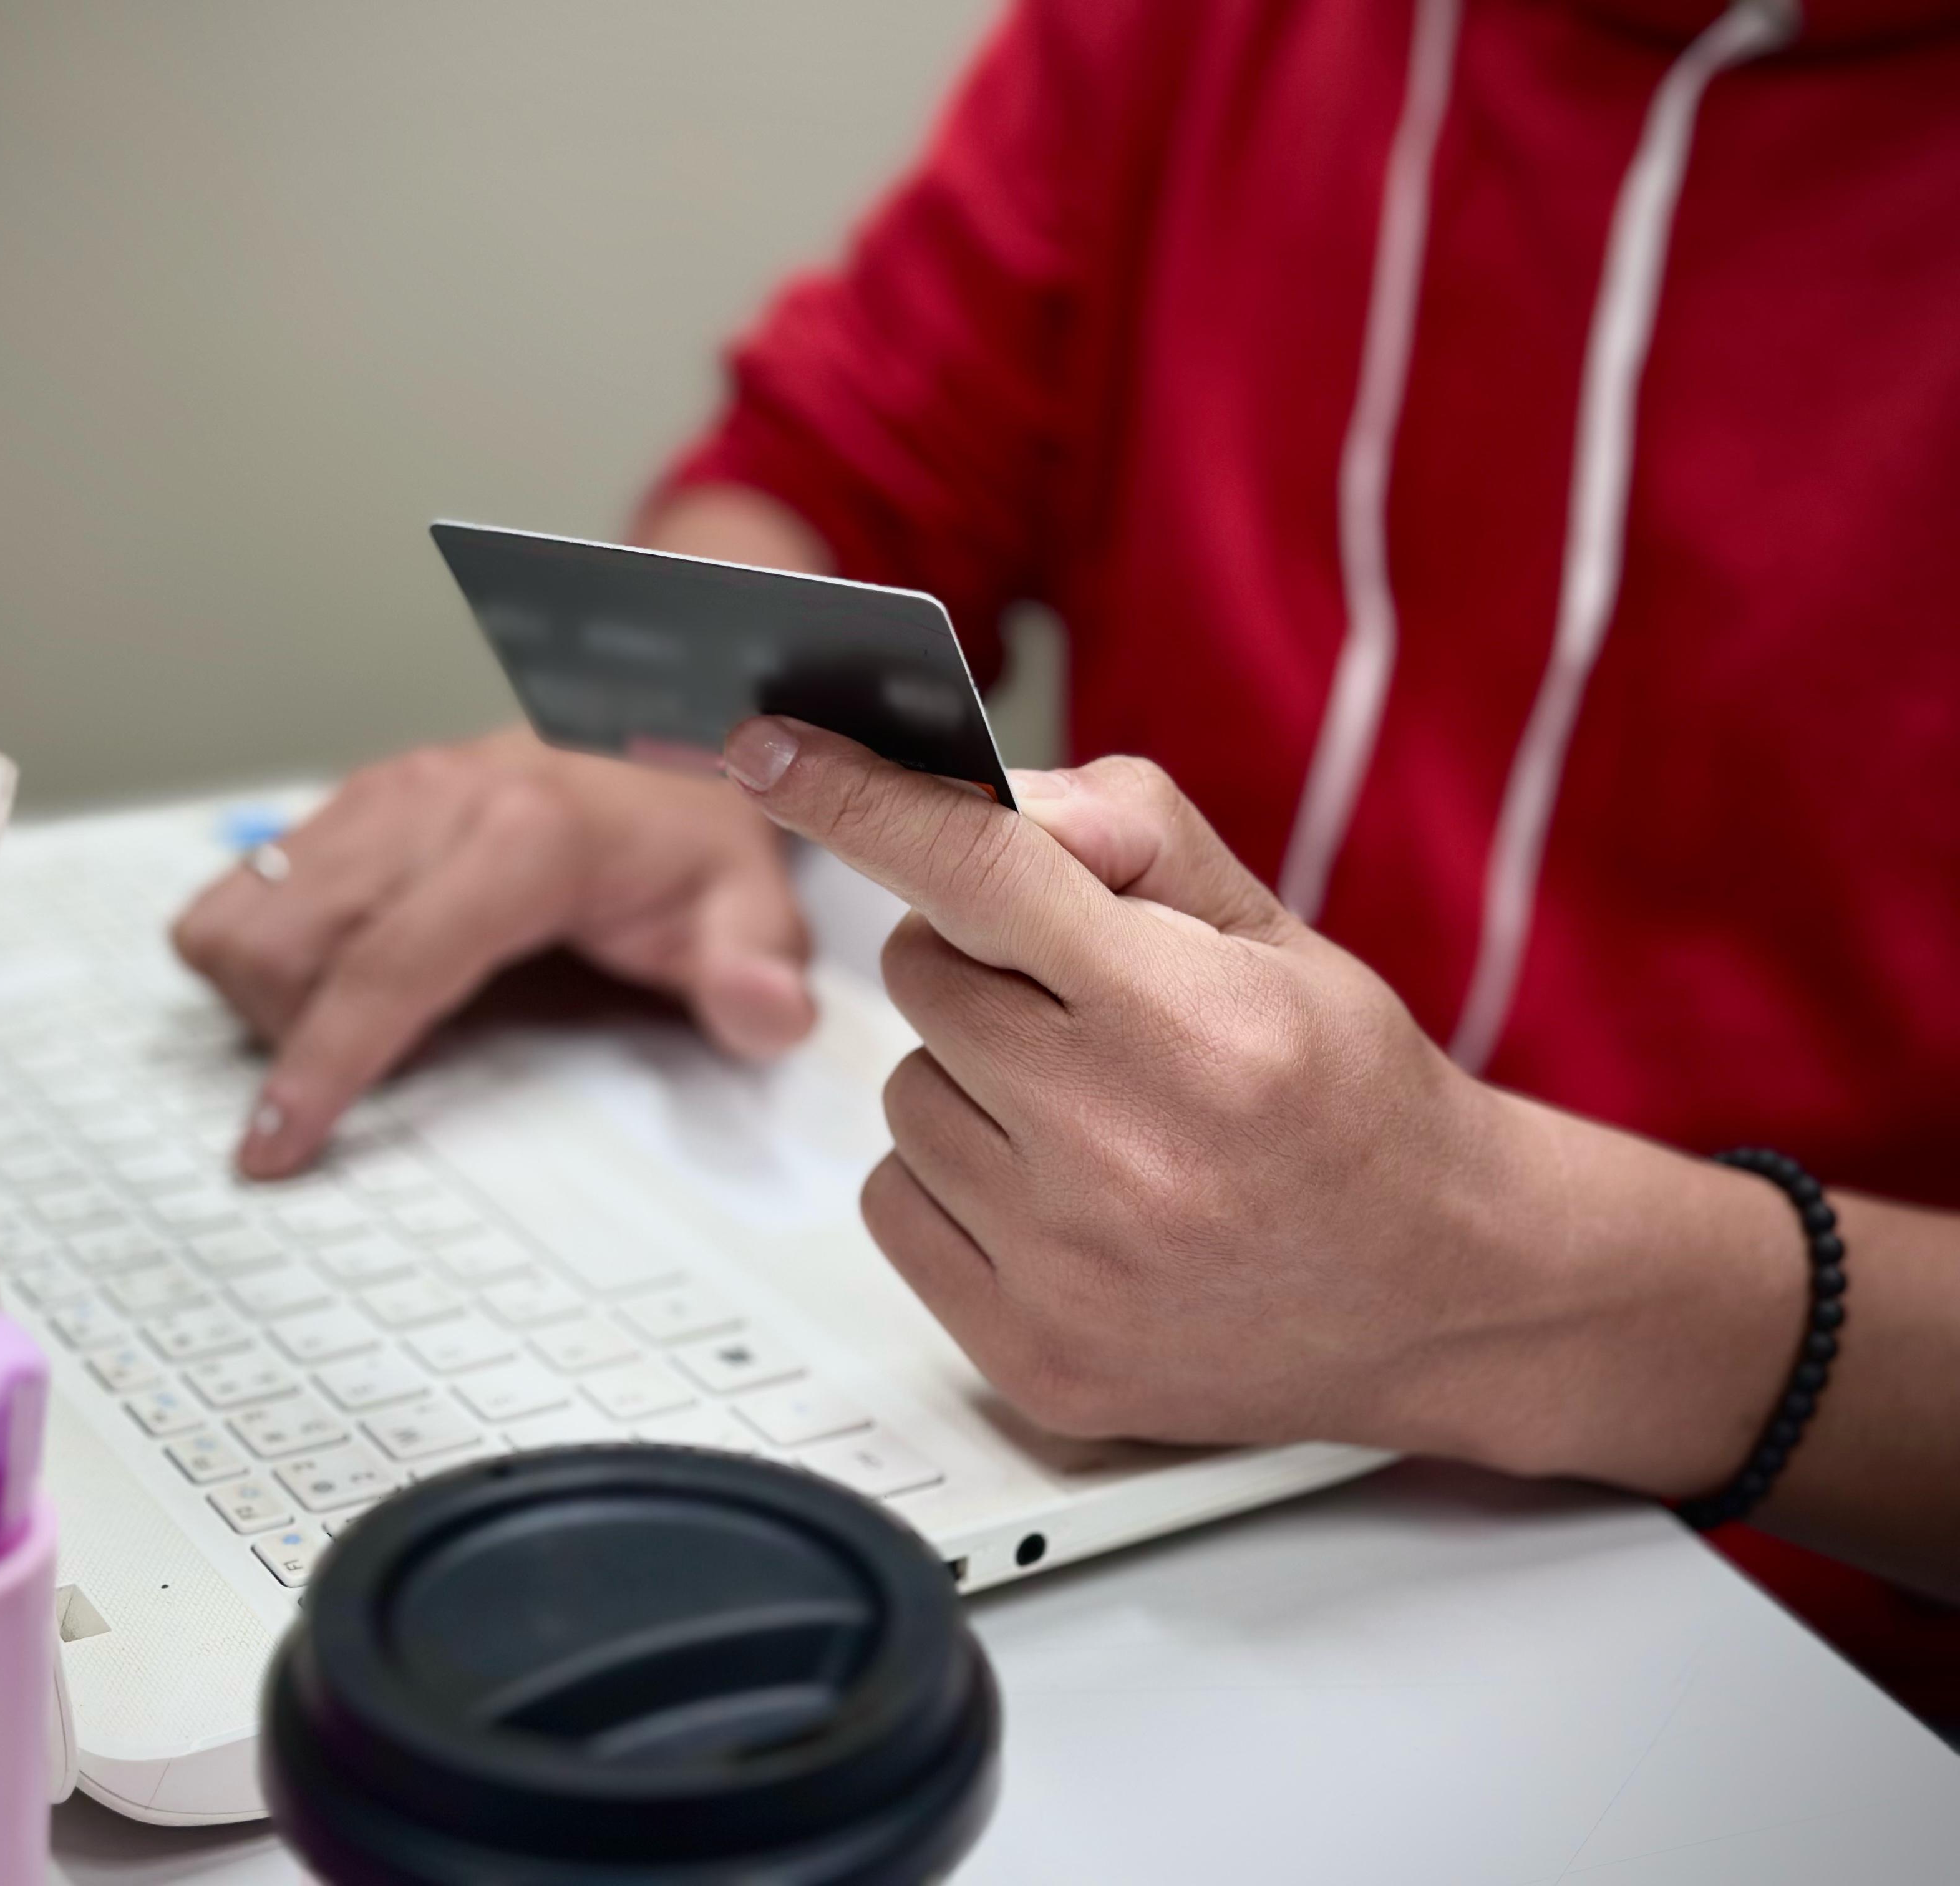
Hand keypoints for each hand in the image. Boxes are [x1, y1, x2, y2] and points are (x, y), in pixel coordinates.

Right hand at [172, 727, 813, 1175]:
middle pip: (285, 946)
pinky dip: (261, 944)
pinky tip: (330, 976)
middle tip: (340, 1089)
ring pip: (242, 910)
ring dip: (263, 994)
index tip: (275, 1147)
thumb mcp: (753, 907)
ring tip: (338, 1032)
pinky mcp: (352, 796)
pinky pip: (247, 879)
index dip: (323, 1065)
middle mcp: (433, 801)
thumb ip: (758, 972)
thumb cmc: (697, 833)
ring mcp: (382, 792)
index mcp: (523, 838)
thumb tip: (763, 1014)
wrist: (669, 729)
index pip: (390, 966)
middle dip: (287, 1039)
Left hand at [721, 716, 1805, 1490]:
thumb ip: (1131, 836)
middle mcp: (1120, 1153)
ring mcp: (1066, 1268)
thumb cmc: (1350, 1096)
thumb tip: (994, 792)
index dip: (860, 797)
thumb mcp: (1272, 932)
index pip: (980, 874)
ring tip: (1095, 1117)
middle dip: (982, 964)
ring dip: (971, 1079)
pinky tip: (1061, 1193)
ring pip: (902, 1090)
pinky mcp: (1029, 1354)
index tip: (768, 747)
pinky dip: (953, 1179)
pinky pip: (893, 1200)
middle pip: (922, 975)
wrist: (1440, 1293)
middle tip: (1080, 1005)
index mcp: (1191, 1025)